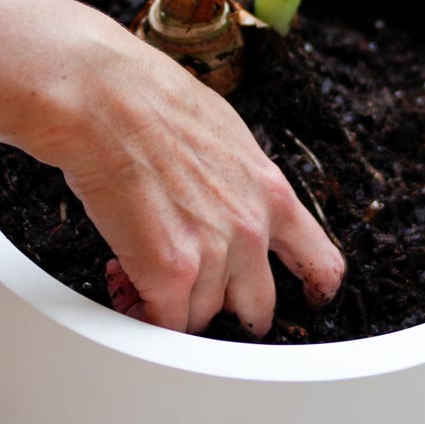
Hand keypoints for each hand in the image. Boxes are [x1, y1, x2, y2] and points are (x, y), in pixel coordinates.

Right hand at [37, 13, 344, 336]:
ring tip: (136, 267)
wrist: (103, 100)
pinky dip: (141, 314)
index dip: (312, 288)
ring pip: (201, 315)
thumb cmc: (148, 101)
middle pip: (256, 306)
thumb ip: (239, 181)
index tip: (307, 299)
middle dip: (222, 304)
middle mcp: (252, 230)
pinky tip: (122, 281)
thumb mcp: (225, 135)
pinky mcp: (171, 272)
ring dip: (170, 302)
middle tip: (189, 287)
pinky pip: (165, 323)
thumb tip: (227, 198)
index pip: (321, 263)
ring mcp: (215, 255)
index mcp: (272, 193)